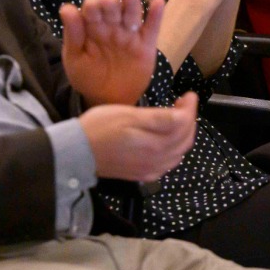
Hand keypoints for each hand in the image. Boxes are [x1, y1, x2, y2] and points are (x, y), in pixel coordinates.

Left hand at [61, 0, 164, 105]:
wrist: (107, 100)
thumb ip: (72, 34)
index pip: (92, 9)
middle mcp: (112, 25)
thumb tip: (66, 8)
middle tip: (108, 3)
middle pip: (112, 7)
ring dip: (131, 2)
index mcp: (92, 26)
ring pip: (132, 13)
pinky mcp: (146, 44)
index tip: (90, 8)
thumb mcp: (75, 58)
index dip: (91, 6)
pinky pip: (152, 27)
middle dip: (110, 3)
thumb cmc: (88, 76)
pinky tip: (158, 2)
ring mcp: (130, 33)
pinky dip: (156, 14)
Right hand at [78, 94, 197, 181]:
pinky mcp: (144, 175)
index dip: (190, 108)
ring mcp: (151, 169)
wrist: (79, 152)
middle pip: (185, 140)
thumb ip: (157, 118)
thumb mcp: (128, 114)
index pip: (183, 125)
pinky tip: (169, 141)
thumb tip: (182, 115)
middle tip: (184, 103)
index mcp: (153, 143)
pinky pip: (168, 163)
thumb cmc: (100, 127)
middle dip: (190, 120)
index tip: (188, 95)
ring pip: (179, 153)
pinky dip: (175, 150)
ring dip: (184, 134)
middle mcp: (156, 160)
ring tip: (178, 118)